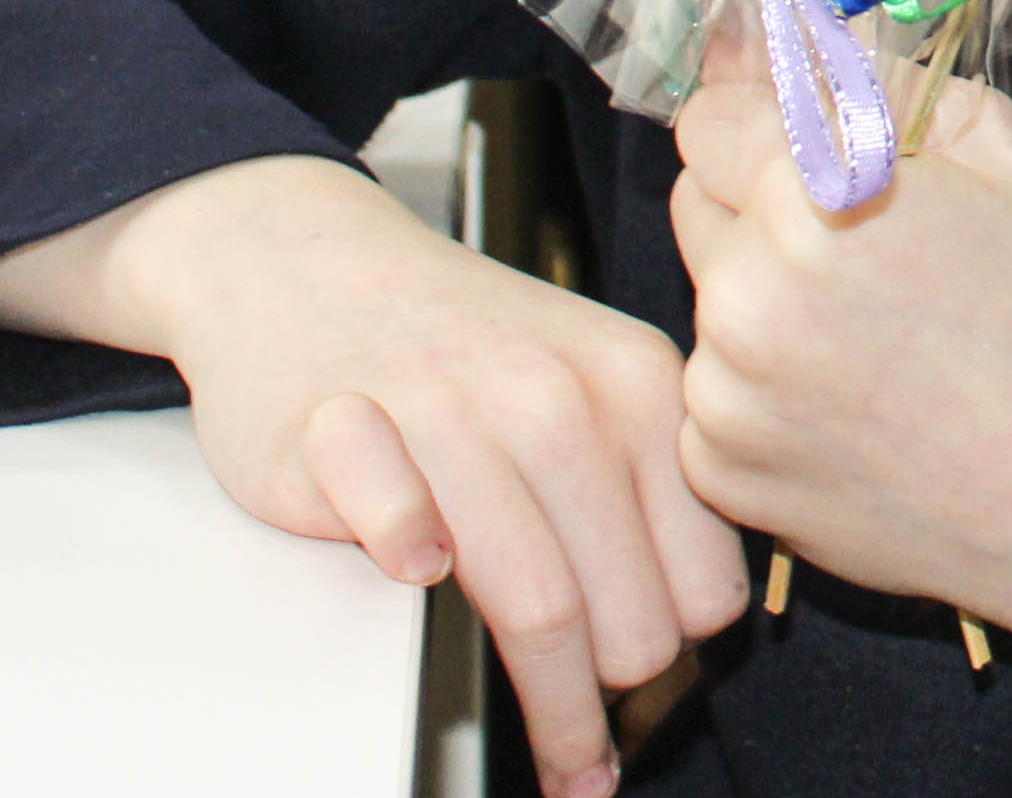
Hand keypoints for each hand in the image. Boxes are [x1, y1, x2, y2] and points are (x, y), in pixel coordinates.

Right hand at [104, 156, 747, 797]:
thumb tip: (700, 623)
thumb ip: (650, 483)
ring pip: (534, 602)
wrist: (308, 264)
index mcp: (638, 388)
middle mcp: (556, 398)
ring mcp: (447, 410)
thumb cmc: (457, 345)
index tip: (662, 698)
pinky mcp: (341, 431)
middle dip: (618, 701)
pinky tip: (424, 587)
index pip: (703, 579)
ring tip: (562, 763)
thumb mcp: (592, 382)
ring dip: (546, 709)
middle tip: (599, 745)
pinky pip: (399, 533)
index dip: (684, 650)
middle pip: (625, 612)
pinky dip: (413, 569)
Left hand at [667, 30, 1011, 638]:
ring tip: (874, 340)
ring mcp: (724, 395)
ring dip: (762, 301)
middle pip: (696, 202)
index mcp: (811, 198)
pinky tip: (857, 408)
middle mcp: (745, 295)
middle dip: (758, 204)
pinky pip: (713, 396)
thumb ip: (885, 83)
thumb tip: (798, 42)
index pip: (708, 118)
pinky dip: (764, 392)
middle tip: (860, 245)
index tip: (802, 139)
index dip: (761, 121)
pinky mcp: (721, 473)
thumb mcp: (1002, 155)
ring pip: (709, 302)